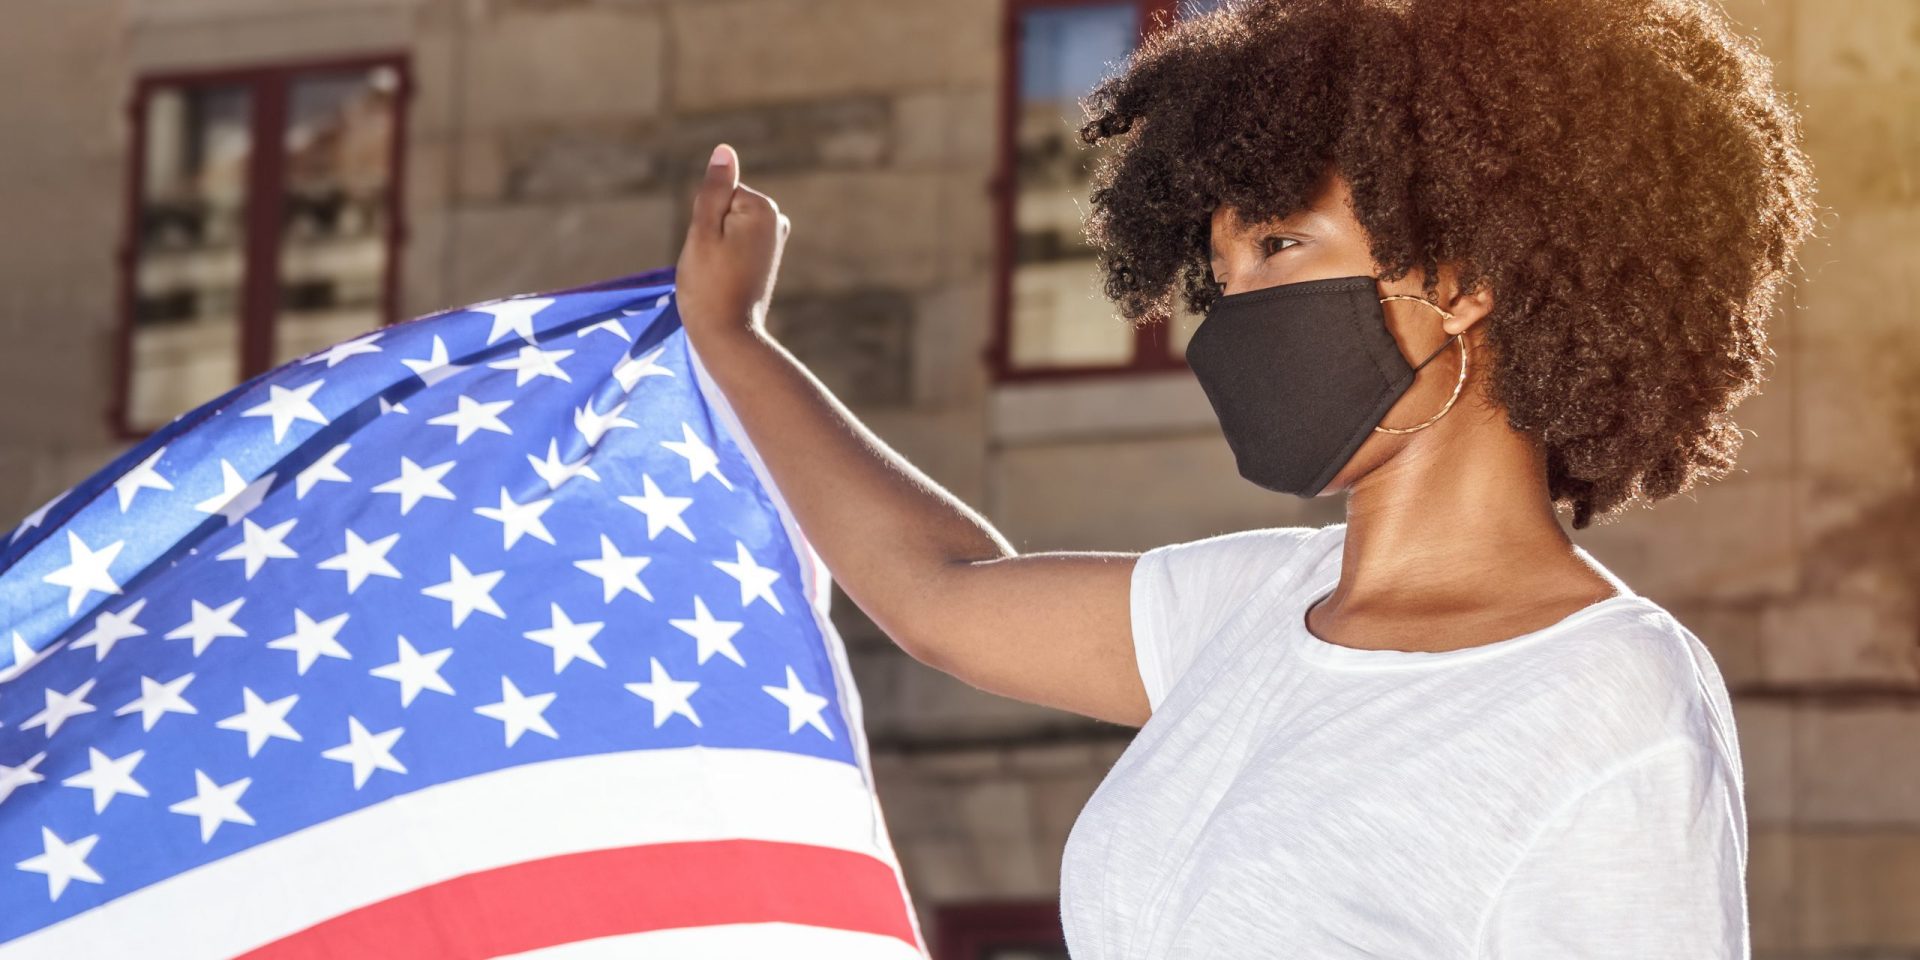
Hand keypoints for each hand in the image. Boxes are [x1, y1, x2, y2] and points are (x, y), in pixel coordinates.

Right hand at [674, 143, 790, 348]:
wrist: (728, 335)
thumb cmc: (709, 286)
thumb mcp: (702, 232)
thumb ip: (714, 190)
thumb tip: (725, 150)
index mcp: (764, 208)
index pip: (716, 194)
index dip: (703, 219)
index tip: (709, 249)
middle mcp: (776, 219)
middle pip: (723, 207)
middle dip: (710, 230)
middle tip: (711, 262)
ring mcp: (774, 239)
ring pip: (725, 226)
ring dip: (714, 245)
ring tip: (719, 272)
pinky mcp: (767, 256)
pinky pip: (733, 243)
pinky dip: (724, 257)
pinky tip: (727, 278)